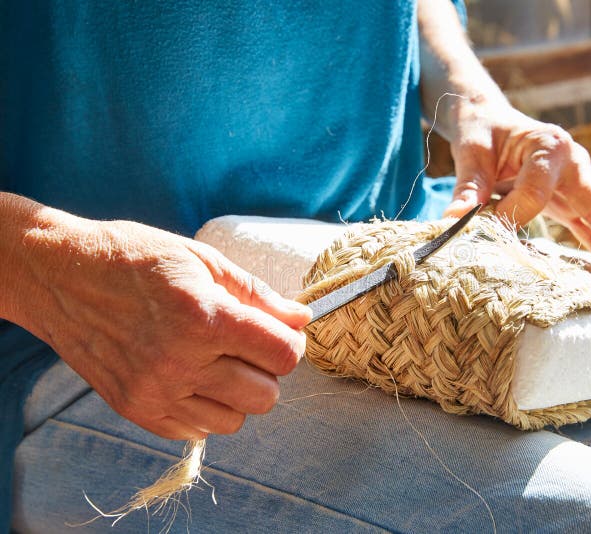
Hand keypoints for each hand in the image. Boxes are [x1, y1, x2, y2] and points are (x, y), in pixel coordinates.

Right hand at [24, 214, 309, 439]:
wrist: (60, 275)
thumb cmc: (135, 258)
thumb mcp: (202, 259)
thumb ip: (257, 295)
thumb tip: (301, 318)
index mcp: (205, 318)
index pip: (284, 356)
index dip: (290, 343)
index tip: (278, 332)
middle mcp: (181, 363)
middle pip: (266, 396)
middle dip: (266, 371)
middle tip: (245, 346)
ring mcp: (155, 392)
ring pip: (234, 420)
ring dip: (236, 394)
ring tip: (215, 361)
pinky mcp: (135, 409)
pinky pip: (196, 431)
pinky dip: (203, 408)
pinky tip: (189, 376)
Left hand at [441, 98, 590, 283]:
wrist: (490, 119)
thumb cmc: (481, 132)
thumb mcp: (471, 153)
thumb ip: (468, 187)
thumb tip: (453, 221)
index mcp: (549, 146)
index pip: (537, 191)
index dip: (514, 214)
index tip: (489, 228)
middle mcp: (573, 163)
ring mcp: (576, 182)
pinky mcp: (569, 199)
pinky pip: (590, 226)